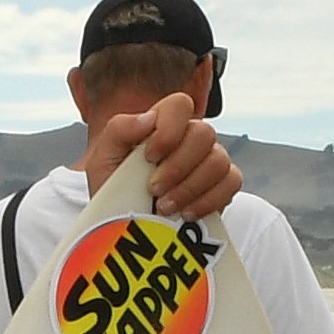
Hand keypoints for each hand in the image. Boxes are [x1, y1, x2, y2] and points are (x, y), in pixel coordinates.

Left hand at [80, 93, 243, 226]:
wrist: (121, 229)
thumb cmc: (113, 190)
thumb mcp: (102, 160)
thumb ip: (119, 130)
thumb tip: (149, 118)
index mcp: (162, 125)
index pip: (180, 105)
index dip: (169, 130)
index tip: (150, 157)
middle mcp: (189, 138)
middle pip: (204, 133)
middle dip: (178, 166)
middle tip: (154, 189)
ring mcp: (209, 161)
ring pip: (218, 161)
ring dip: (190, 188)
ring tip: (164, 207)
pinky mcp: (222, 186)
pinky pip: (231, 183)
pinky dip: (209, 201)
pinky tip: (185, 214)